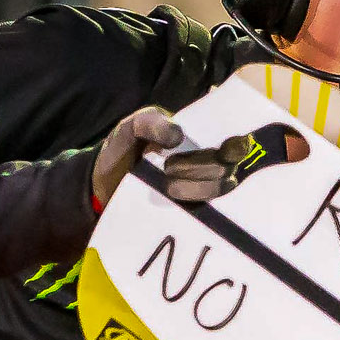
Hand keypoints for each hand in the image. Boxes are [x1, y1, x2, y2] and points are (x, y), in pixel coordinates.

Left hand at [93, 112, 309, 206]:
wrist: (101, 185)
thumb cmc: (123, 149)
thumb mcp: (133, 127)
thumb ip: (152, 123)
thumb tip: (178, 138)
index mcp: (201, 141)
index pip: (234, 144)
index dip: (238, 146)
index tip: (226, 148)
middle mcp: (208, 167)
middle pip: (227, 167)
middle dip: (202, 166)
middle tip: (169, 167)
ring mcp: (200, 193)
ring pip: (219, 190)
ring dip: (198, 187)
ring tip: (168, 186)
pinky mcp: (189, 216)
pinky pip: (206, 214)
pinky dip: (196, 207)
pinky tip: (177, 203)